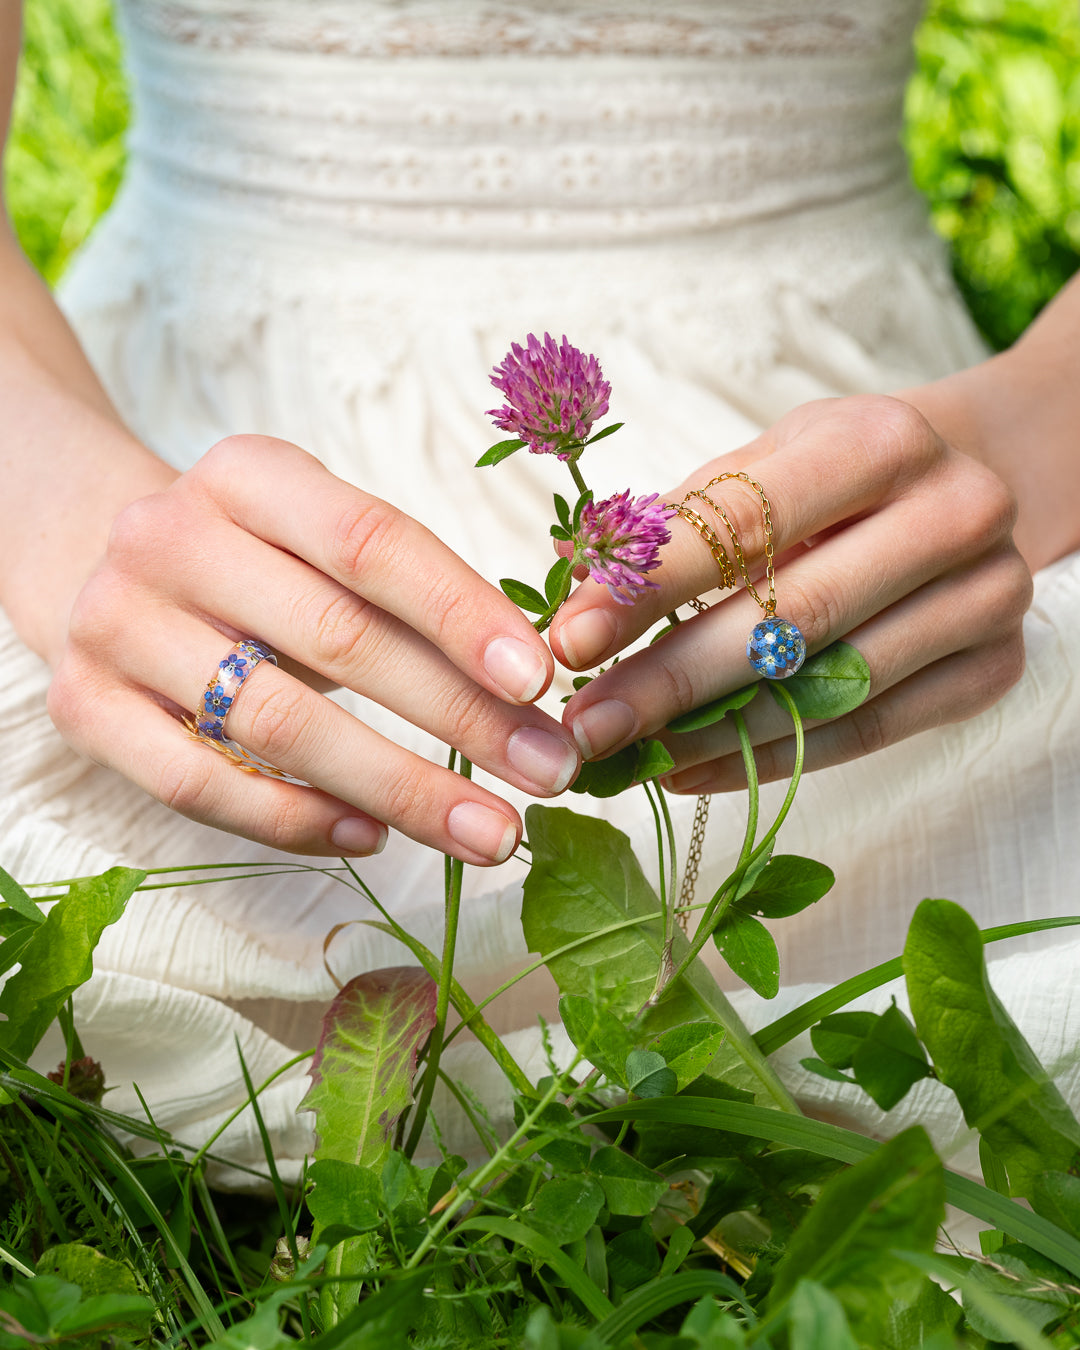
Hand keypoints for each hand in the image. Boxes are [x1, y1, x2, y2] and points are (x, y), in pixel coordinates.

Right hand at [48, 435, 579, 860]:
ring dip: (400, 787)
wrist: (97, 565)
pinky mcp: (84, 708)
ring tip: (490, 831)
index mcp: (246, 475)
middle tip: (548, 773)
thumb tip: (530, 690)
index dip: (461, 613)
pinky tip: (373, 836)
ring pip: (276, 723)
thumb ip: (403, 593)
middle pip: (337, 639)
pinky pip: (200, 784)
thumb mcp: (313, 538)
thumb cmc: (250, 561)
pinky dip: (295, 819)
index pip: (370, 540)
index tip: (542, 682)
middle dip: (462, 716)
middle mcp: (170, 538)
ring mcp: (117, 624)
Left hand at [549, 396, 1031, 791]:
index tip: (569, 641)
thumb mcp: (765, 464)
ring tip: (627, 755)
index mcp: (882, 440)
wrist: (970, 491)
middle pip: (793, 618)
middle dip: (671, 680)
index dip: (651, 588)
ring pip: (830, 686)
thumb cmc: (840, 479)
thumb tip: (571, 581)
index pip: (747, 523)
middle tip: (585, 726)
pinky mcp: (993, 669)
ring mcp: (985, 597)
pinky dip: (768, 758)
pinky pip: (865, 731)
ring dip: (712, 733)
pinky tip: (690, 769)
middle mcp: (952, 514)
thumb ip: (679, 521)